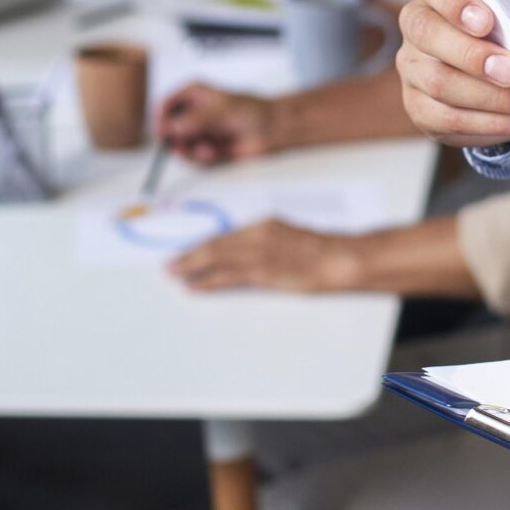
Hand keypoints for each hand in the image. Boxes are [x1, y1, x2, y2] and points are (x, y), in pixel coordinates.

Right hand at [156, 83, 284, 164]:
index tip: (162, 133)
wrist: (270, 129)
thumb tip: (169, 127)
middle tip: (182, 146)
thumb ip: (192, 120)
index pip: (165, 105)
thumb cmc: (249, 110)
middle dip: (176, 139)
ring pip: (179, 144)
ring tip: (207, 148)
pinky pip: (192, 156)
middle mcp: (192, 112)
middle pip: (169, 129)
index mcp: (192, 94)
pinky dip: (201, 157)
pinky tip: (213, 152)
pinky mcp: (205, 147)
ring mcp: (198, 131)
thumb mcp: (218, 111)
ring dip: (190, 150)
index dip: (160, 120)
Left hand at [169, 219, 363, 292]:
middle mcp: (257, 234)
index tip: (187, 251)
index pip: (225, 234)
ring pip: (215, 258)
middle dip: (189, 255)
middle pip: (214, 245)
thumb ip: (266, 242)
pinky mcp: (262, 271)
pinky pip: (227, 276)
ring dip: (191, 267)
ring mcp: (258, 252)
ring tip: (174, 274)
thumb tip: (246, 253)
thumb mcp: (289, 237)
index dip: (202, 244)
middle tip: (170, 264)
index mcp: (264, 223)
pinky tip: (194, 286)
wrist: (339, 258)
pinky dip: (207, 281)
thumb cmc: (320, 251)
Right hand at [395, 0, 509, 147]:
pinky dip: (488, 123)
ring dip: (487, 97)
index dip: (454, 2)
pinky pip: (447, 120)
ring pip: (438, 83)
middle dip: (472, 55)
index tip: (486, 21)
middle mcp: (417, 26)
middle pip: (427, 35)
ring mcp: (413, 68)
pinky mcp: (420, 108)